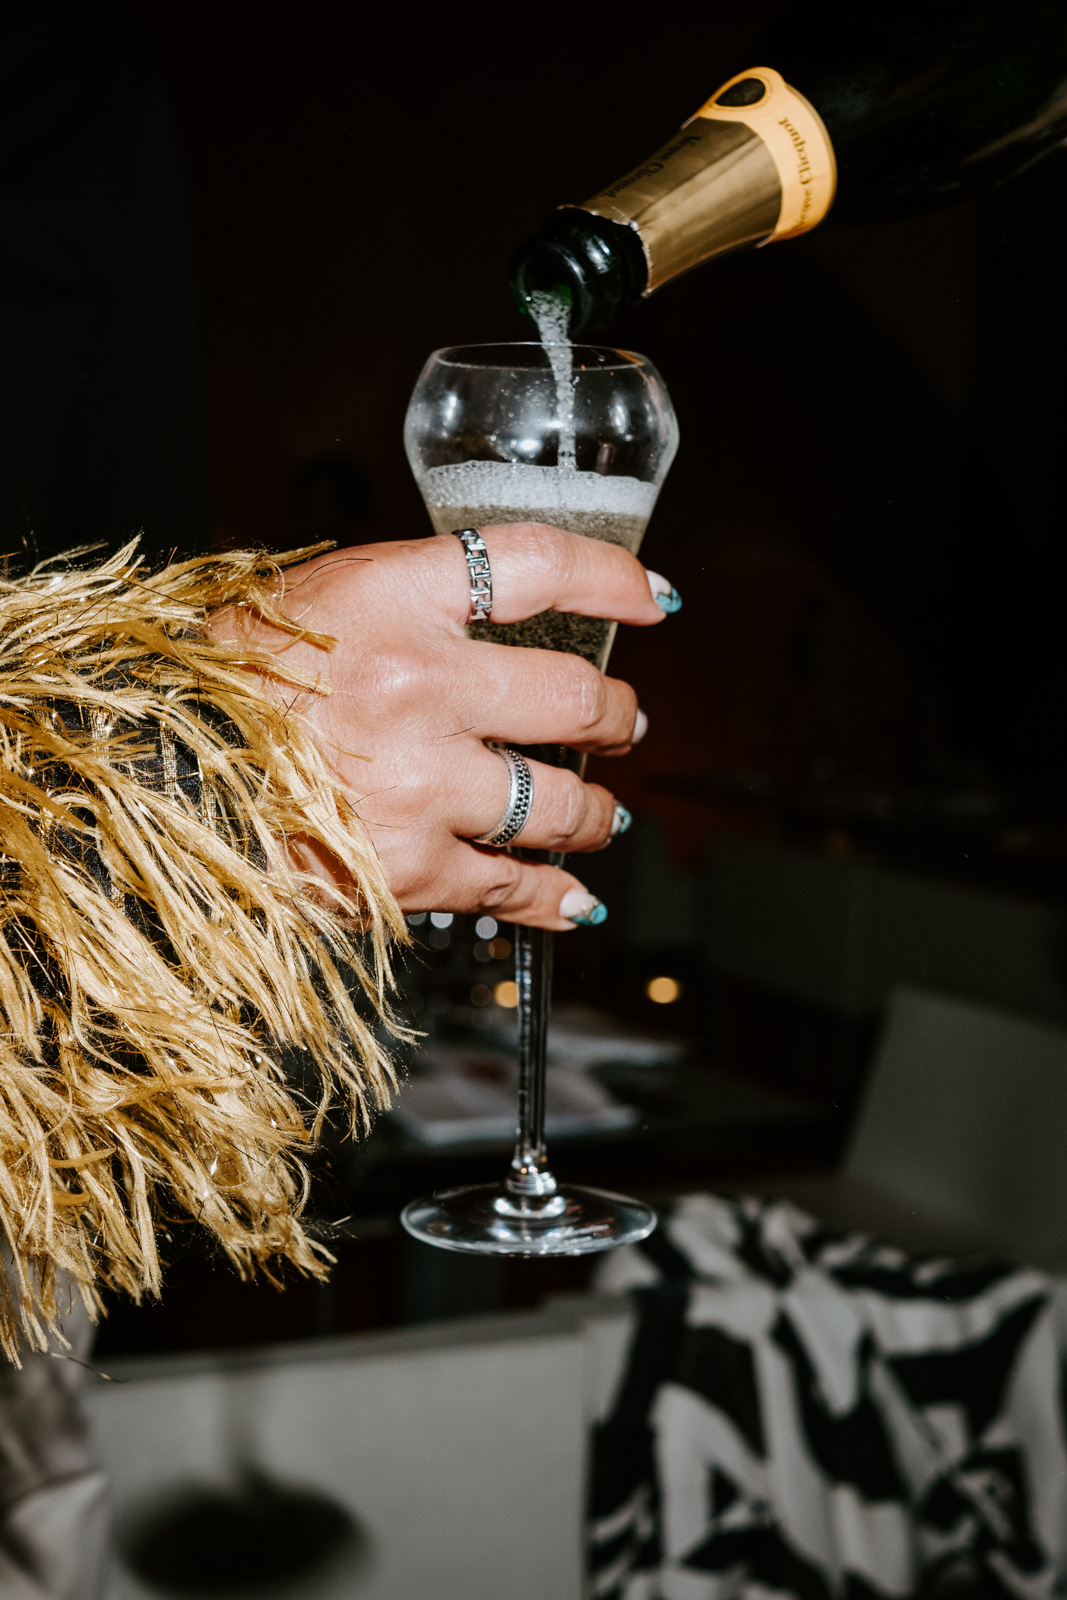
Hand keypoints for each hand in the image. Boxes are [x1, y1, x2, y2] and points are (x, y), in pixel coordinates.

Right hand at [207, 525, 673, 929]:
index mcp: (392, 599)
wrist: (147, 778)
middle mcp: (419, 686)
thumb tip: (504, 613)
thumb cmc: (220, 685)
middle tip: (622, 721)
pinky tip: (574, 898)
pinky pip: (514, 887)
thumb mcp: (311, 603)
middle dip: (617, 715)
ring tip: (602, 814)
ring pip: (561, 804)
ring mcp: (420, 784)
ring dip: (597, 812)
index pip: (541, 565)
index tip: (653, 599)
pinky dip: (555, 896)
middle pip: (575, 697)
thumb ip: (409, 602)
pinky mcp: (408, 869)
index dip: (615, 578)